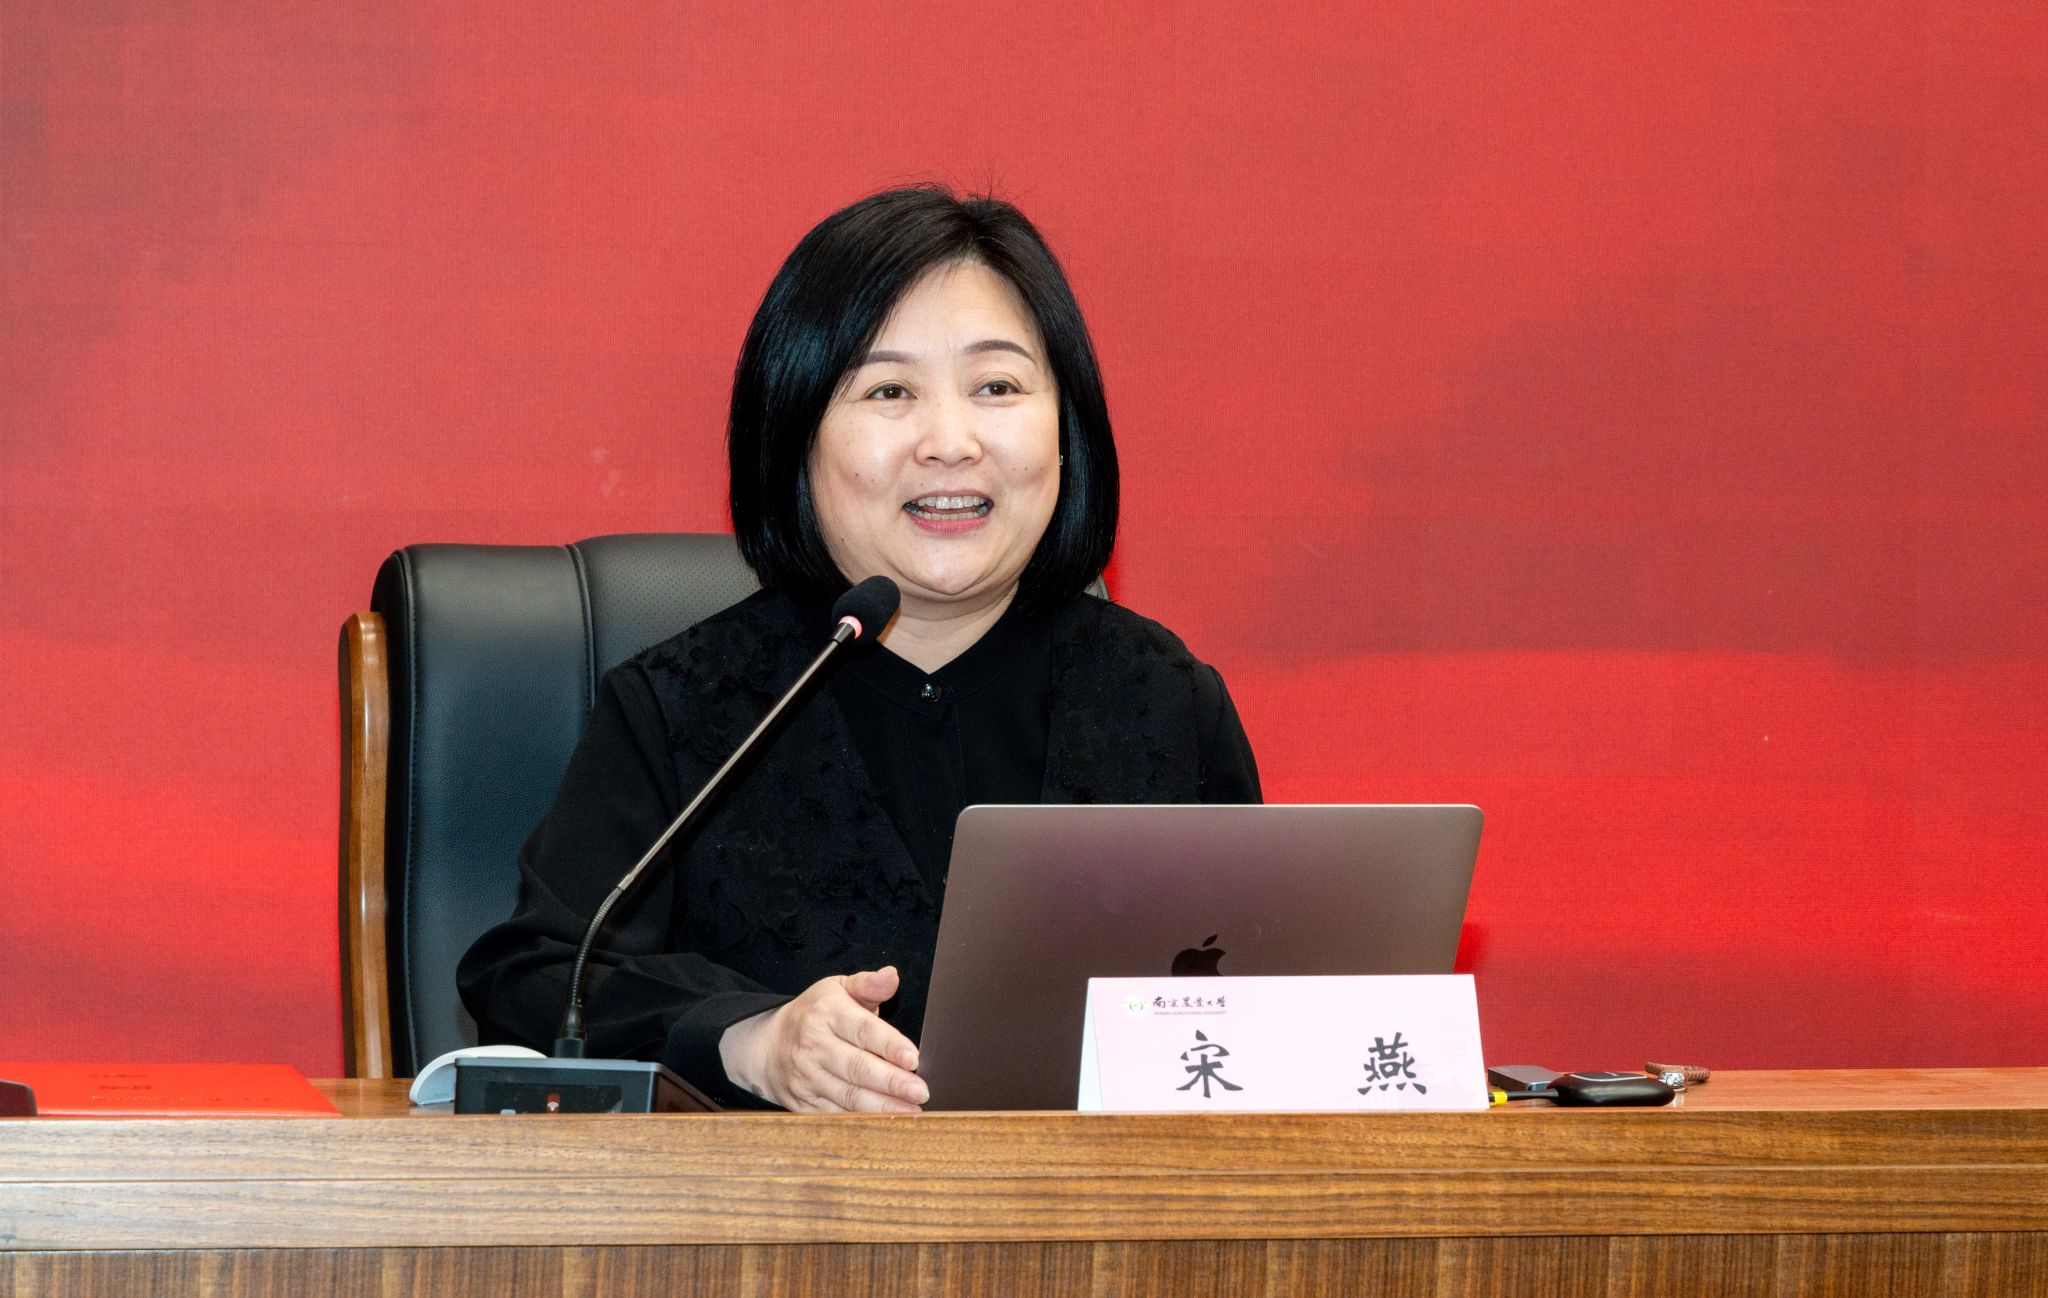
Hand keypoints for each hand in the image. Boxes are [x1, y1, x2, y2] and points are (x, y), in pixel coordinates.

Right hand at [718, 966, 927, 1112]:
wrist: (768, 1045)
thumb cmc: (815, 1014)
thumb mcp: (838, 989)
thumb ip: (869, 985)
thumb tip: (892, 976)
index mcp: (827, 1014)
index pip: (862, 1030)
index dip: (889, 1045)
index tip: (913, 1058)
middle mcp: (814, 1046)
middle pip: (857, 1068)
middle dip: (891, 1082)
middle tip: (920, 1092)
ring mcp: (807, 1078)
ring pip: (848, 1096)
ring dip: (881, 1107)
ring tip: (910, 1111)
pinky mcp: (803, 1103)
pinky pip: (835, 1115)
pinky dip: (861, 1122)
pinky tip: (885, 1124)